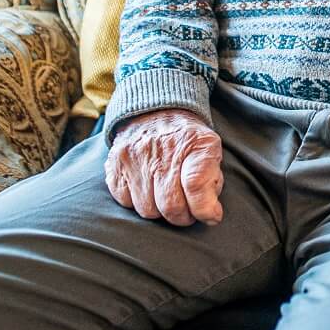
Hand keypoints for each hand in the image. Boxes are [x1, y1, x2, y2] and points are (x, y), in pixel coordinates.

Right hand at [104, 108, 223, 226]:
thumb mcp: (211, 149)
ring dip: (160, 212)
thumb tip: (210, 214)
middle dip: (183, 217)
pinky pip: (125, 202)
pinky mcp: (115, 164)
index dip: (204, 208)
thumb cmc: (187, 139)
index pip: (196, 185)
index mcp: (193, 144)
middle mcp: (161, 150)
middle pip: (171, 205)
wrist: (156, 112)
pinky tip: (148, 191)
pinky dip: (138, 203)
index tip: (212, 215)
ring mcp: (134, 158)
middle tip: (188, 212)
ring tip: (168, 200)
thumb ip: (213, 180)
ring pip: (147, 209)